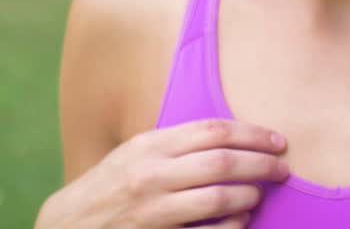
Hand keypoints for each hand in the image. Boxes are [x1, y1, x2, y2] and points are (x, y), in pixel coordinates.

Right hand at [36, 118, 290, 228]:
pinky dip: (232, 227)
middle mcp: (151, 176)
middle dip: (262, 165)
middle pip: (224, 163)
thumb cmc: (110, 187)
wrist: (66, 228)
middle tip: (283, 169)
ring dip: (250, 196)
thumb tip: (233, 137)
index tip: (278, 141)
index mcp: (150, 146)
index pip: (214, 131)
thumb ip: (177, 143)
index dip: (254, 134)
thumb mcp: (135, 153)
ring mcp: (153, 211)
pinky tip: (241, 222)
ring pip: (220, 199)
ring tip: (258, 195)